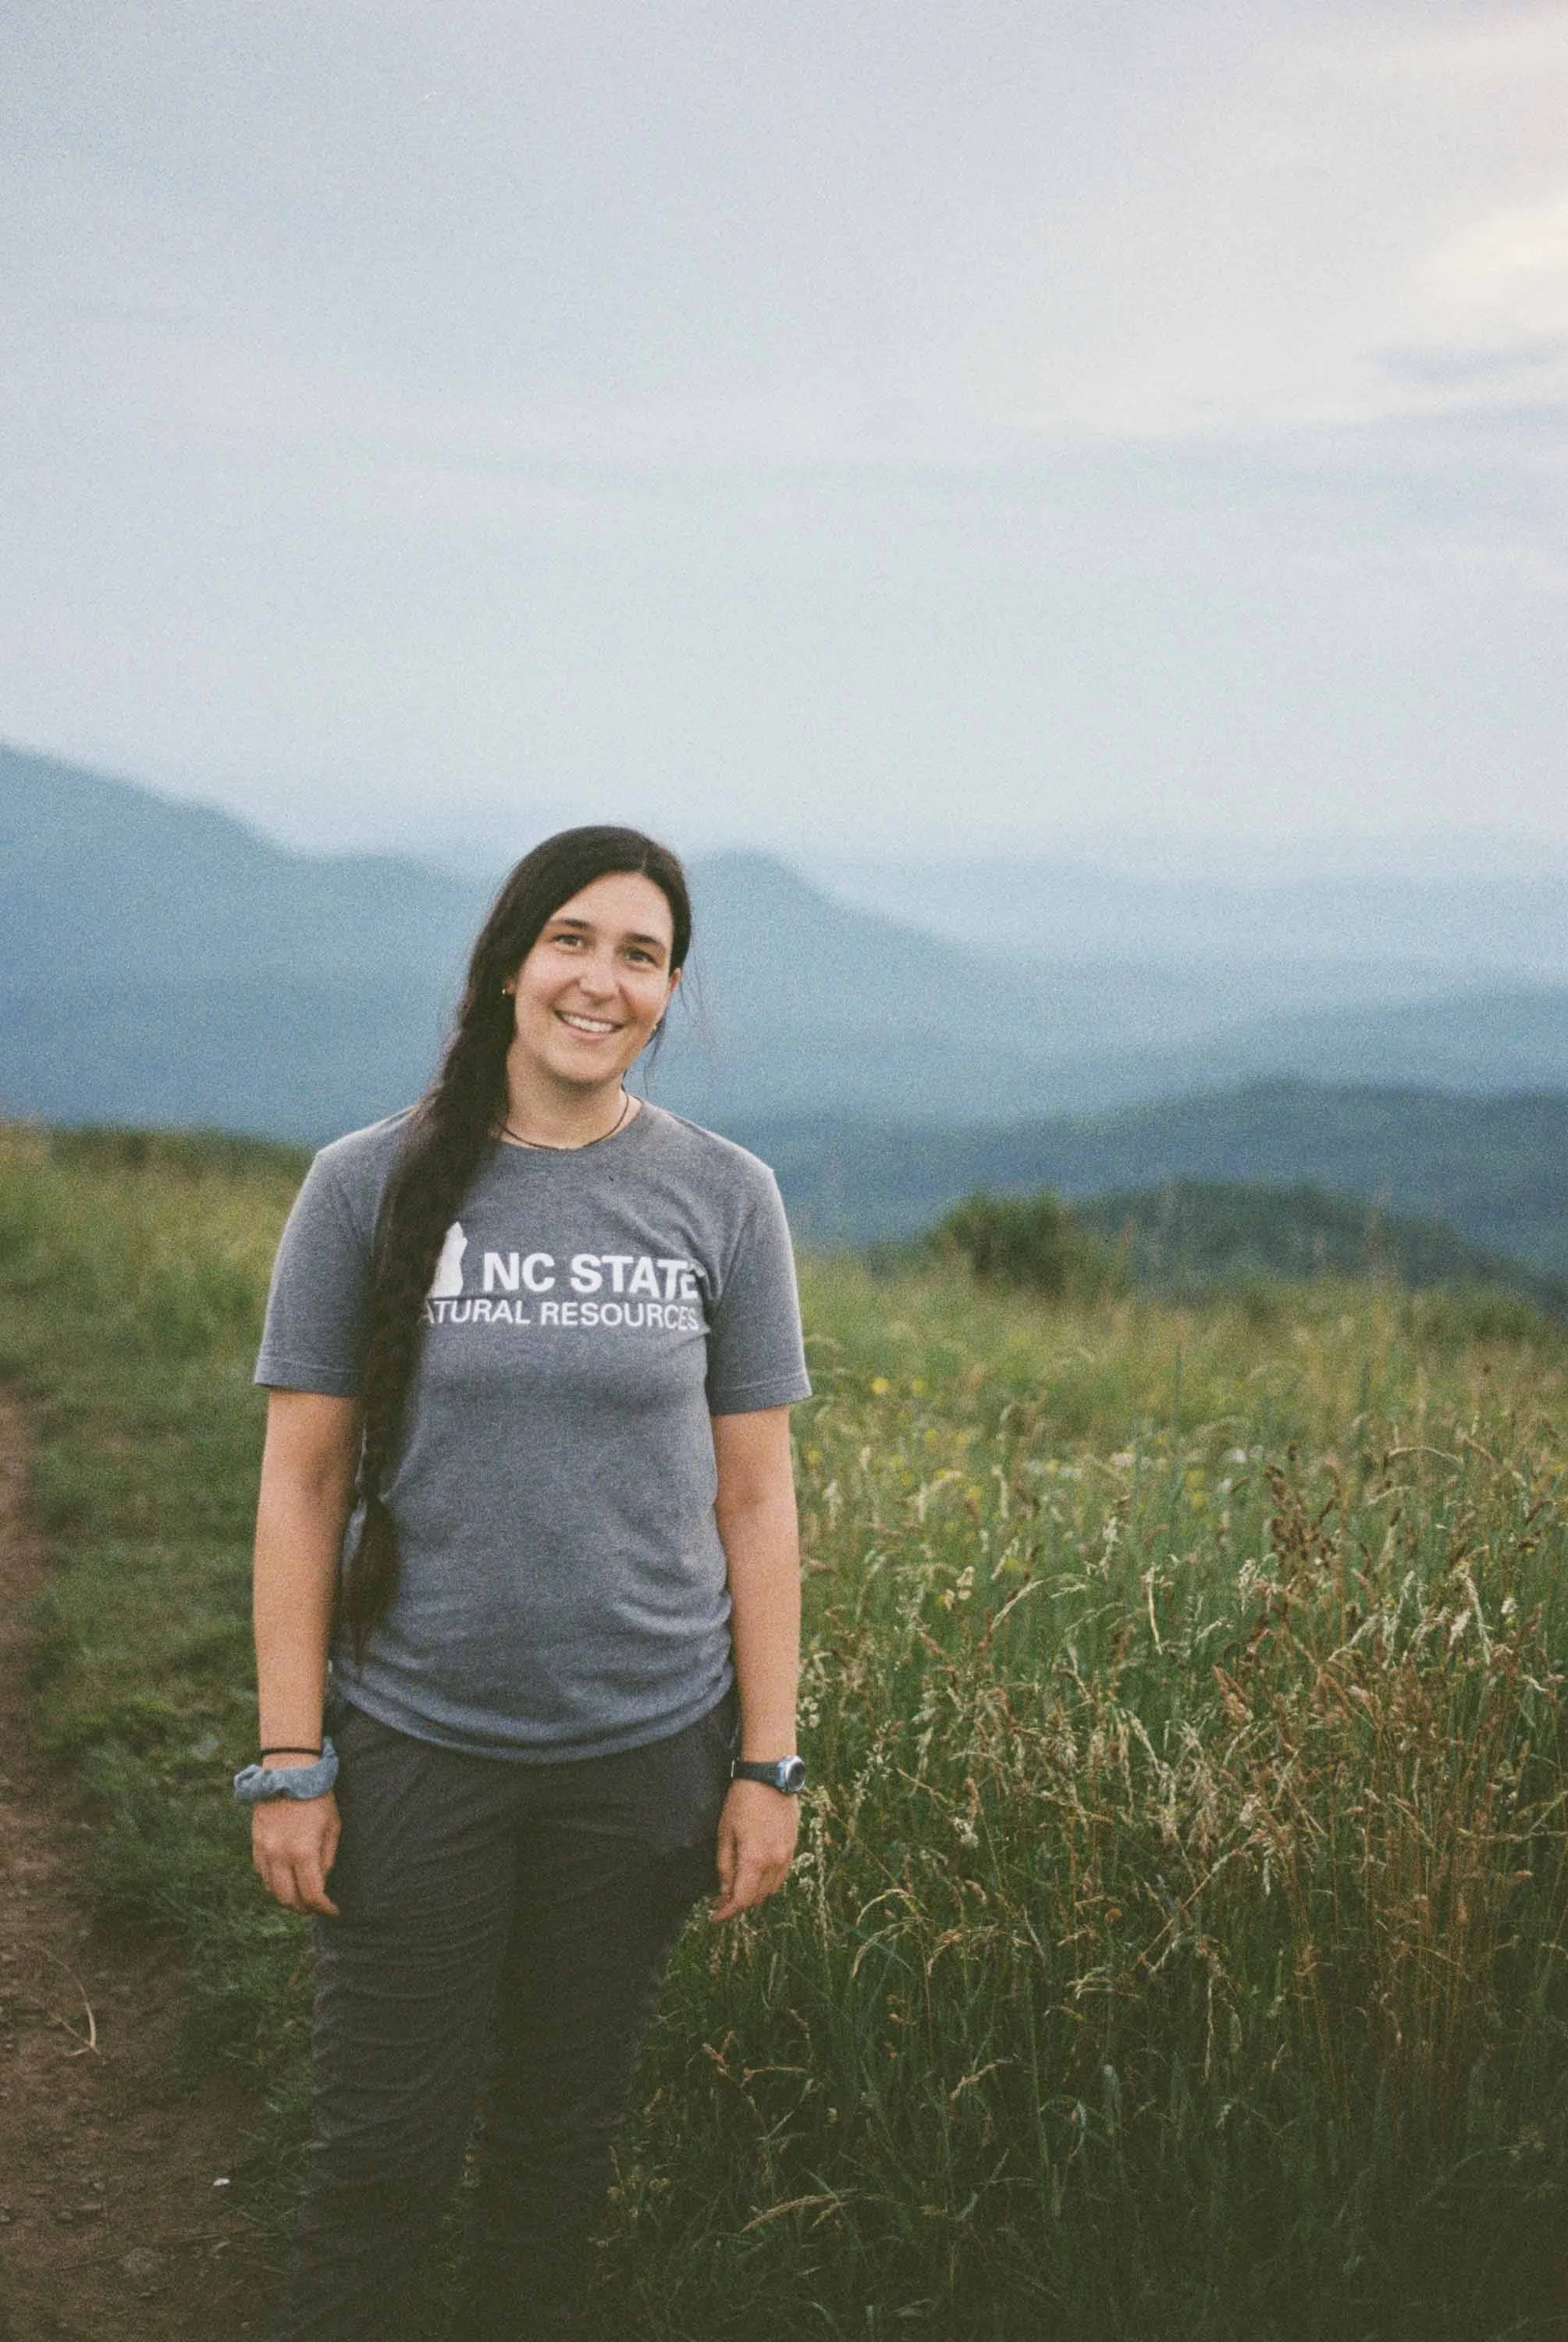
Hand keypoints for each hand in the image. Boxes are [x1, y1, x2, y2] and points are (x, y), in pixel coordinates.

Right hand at [252, 1790, 340, 1916]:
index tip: (334, 1910)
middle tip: (318, 1906)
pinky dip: (274, 1883)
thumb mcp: (333, 1826)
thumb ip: (327, 1857)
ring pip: (272, 1890)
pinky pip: (262, 1874)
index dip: (325, 1908)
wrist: (289, 1772)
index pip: (313, 1895)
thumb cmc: (317, 1798)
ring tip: (302, 1895)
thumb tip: (322, 1880)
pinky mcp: (256, 1844)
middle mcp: (280, 1857)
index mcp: (303, 1853)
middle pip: (289, 1900)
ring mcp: (264, 1851)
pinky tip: (286, 1879)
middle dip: (305, 1908)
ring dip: (288, 1898)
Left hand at [709, 1778, 798, 1923]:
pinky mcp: (793, 1846)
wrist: (771, 1776)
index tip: (714, 1917)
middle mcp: (775, 1862)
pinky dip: (767, 1881)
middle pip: (757, 1898)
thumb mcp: (725, 1832)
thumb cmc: (743, 1801)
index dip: (727, 1913)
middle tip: (720, 1899)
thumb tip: (724, 1891)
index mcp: (755, 1860)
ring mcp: (787, 1855)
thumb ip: (725, 1865)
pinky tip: (755, 1871)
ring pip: (771, 1889)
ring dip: (754, 1893)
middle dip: (738, 1903)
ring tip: (738, 1885)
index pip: (742, 1900)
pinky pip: (781, 1875)